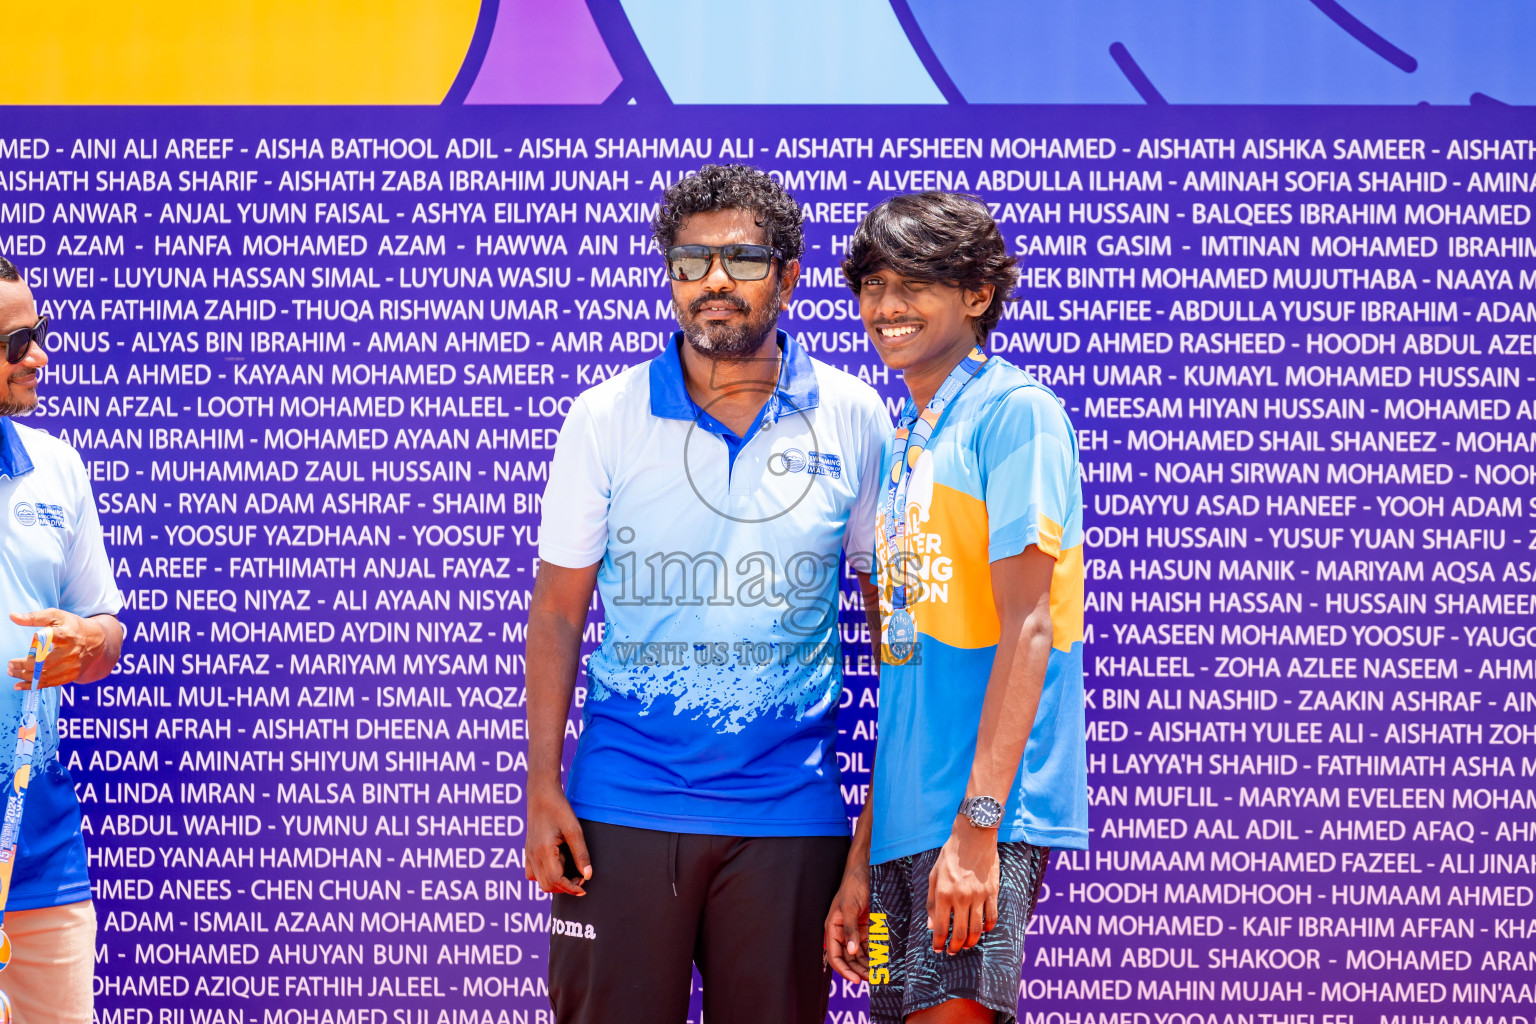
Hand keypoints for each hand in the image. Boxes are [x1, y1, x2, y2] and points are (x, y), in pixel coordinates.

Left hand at [8, 610, 107, 689]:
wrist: (96, 641)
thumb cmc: (71, 626)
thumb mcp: (56, 616)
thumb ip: (34, 616)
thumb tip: (12, 616)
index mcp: (67, 635)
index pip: (48, 641)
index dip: (31, 649)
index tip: (14, 656)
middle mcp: (71, 652)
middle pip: (44, 663)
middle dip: (24, 666)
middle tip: (10, 665)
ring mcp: (72, 666)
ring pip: (45, 676)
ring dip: (25, 676)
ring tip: (12, 673)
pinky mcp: (72, 675)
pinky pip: (50, 683)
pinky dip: (33, 685)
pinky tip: (20, 685)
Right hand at [523, 782, 591, 895]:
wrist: (541, 794)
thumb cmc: (559, 809)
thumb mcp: (574, 830)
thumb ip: (581, 854)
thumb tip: (588, 875)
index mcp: (543, 851)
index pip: (555, 881)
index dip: (571, 888)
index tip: (584, 887)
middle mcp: (532, 855)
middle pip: (546, 885)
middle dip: (564, 887)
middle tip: (580, 878)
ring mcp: (528, 854)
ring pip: (539, 881)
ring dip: (555, 882)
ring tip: (570, 870)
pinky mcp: (528, 850)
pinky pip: (532, 873)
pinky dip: (544, 876)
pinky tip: (557, 865)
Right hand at [824, 860, 870, 981]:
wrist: (867, 870)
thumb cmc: (853, 885)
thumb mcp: (850, 907)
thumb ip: (850, 930)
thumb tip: (851, 951)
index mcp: (833, 928)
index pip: (834, 956)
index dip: (844, 970)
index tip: (856, 980)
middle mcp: (843, 932)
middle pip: (848, 959)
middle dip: (858, 970)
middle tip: (873, 980)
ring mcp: (855, 931)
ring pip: (860, 955)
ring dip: (867, 965)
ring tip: (879, 975)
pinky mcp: (867, 928)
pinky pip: (870, 946)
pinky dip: (875, 955)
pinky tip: (883, 963)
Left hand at [926, 819, 998, 954]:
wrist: (973, 837)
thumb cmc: (950, 856)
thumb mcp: (934, 876)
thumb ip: (932, 902)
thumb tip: (931, 926)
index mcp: (944, 893)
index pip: (941, 927)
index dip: (939, 943)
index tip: (937, 949)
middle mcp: (961, 897)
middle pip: (960, 933)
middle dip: (955, 947)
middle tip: (952, 951)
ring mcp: (978, 896)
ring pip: (977, 930)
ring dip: (971, 942)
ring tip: (966, 945)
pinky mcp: (992, 892)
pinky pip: (992, 918)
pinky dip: (988, 929)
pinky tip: (983, 931)